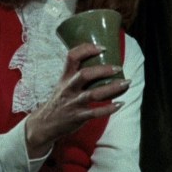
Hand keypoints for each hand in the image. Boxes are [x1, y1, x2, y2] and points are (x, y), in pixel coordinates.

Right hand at [24, 42, 129, 157]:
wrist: (45, 123)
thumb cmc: (60, 100)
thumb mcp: (64, 84)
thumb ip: (78, 74)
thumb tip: (101, 61)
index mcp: (65, 77)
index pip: (72, 57)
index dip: (87, 49)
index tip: (102, 47)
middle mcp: (69, 88)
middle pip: (85, 74)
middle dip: (103, 70)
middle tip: (118, 68)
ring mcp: (73, 103)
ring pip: (93, 94)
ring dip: (112, 88)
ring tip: (126, 83)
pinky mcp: (78, 117)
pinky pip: (95, 112)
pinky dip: (109, 108)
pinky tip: (120, 104)